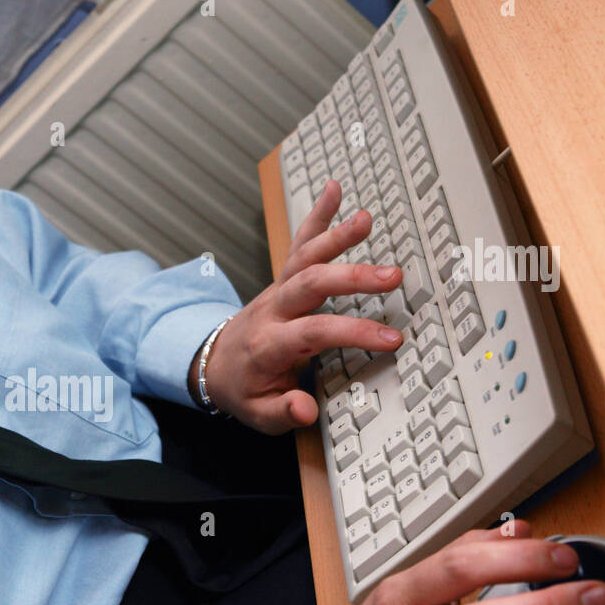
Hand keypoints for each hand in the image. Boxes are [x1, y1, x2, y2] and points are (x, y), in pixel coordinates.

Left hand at [189, 179, 402, 432]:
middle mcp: (272, 310)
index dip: (352, 332)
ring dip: (335, 237)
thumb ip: (283, 412)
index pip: (314, 332)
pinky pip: (299, 243)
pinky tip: (335, 189)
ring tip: (365, 219)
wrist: (212, 365)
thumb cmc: (243, 390)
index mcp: (269, 344)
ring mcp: (277, 290)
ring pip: (305, 257)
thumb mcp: (258, 414)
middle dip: (351, 277)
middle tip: (392, 276)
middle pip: (310, 285)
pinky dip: (318, 215)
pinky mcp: (283, 279)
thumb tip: (306, 410)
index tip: (390, 337)